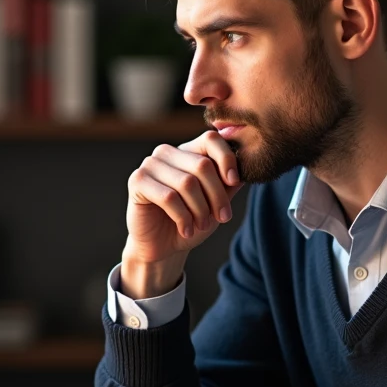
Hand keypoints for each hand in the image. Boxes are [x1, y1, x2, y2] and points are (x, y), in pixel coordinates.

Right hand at [122, 131, 242, 296]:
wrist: (164, 247)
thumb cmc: (192, 222)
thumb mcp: (217, 202)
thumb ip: (230, 183)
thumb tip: (249, 167)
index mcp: (188, 151)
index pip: (211, 139)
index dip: (227, 158)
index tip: (234, 182)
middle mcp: (167, 152)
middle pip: (202, 165)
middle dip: (217, 196)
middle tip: (223, 217)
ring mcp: (150, 164)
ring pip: (187, 182)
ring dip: (200, 210)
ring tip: (201, 226)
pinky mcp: (137, 181)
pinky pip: (168, 197)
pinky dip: (182, 217)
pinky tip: (185, 230)